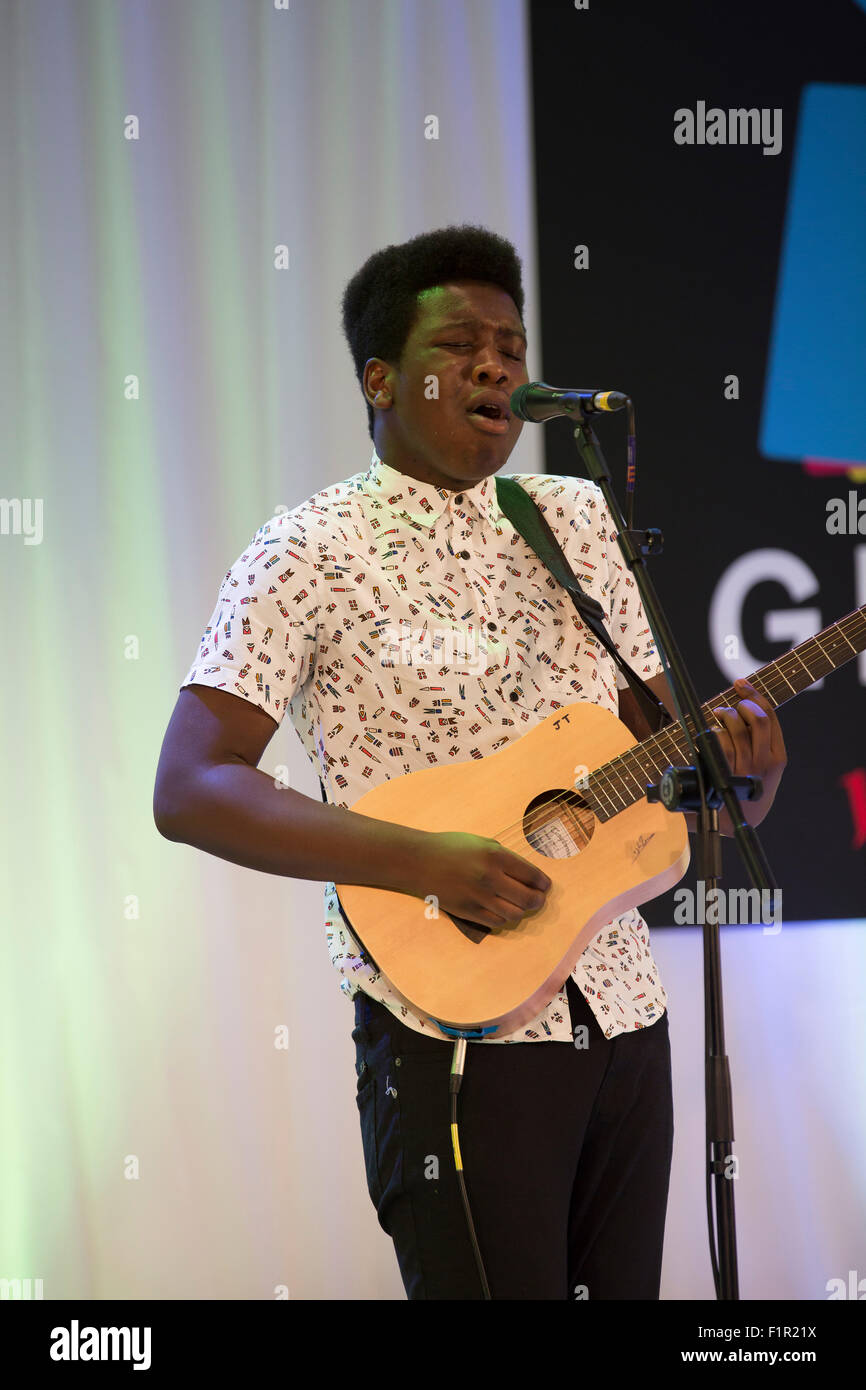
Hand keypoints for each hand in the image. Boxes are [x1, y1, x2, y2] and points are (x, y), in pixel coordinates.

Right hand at [417, 830, 551, 929]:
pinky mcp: (468, 912)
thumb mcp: (481, 842)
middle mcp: (490, 878)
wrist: (418, 861)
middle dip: (538, 900)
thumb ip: (505, 857)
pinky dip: (505, 917)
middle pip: (528, 899)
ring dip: (522, 910)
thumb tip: (527, 874)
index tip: (545, 885)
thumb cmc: (451, 847)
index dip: (543, 883)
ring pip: (515, 914)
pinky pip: (497, 921)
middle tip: (538, 897)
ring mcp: (478, 897)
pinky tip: (503, 909)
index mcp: (495, 856)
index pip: (531, 875)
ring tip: (521, 904)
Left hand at [714, 678, 786, 826]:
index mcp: (778, 757)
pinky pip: (720, 742)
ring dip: (724, 716)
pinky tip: (711, 734)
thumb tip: (743, 705)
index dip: (754, 695)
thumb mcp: (763, 769)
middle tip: (727, 709)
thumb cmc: (746, 791)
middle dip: (739, 705)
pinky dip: (713, 732)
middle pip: (756, 718)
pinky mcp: (727, 773)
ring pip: (737, 727)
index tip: (741, 683)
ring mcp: (746, 768)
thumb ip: (759, 742)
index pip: (770, 717)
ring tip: (718, 718)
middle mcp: (765, 761)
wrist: (736, 825)